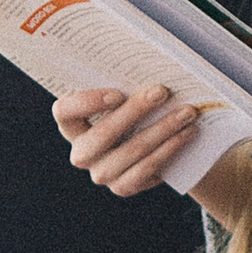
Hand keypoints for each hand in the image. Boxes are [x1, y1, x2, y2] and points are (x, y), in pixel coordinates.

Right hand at [54, 83, 202, 197]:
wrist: (155, 143)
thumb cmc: (136, 108)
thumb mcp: (127, 94)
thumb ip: (128, 83)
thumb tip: (152, 65)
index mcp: (72, 124)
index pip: (64, 112)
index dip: (86, 103)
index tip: (117, 92)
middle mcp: (82, 152)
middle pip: (102, 135)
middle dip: (135, 111)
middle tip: (162, 91)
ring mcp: (101, 173)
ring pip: (131, 151)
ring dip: (163, 129)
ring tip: (187, 112)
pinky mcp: (122, 187)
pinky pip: (146, 169)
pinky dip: (169, 149)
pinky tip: (186, 134)